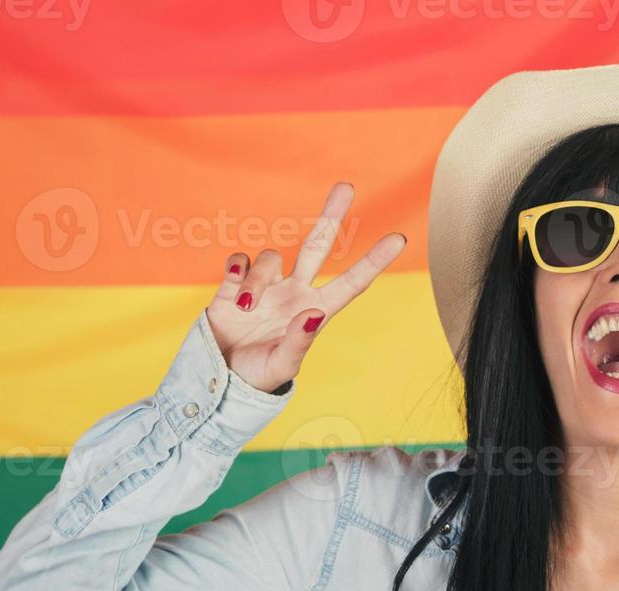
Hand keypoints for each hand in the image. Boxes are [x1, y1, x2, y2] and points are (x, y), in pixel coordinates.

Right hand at [205, 181, 405, 392]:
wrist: (219, 378)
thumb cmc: (259, 376)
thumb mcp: (282, 365)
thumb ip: (299, 341)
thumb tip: (313, 312)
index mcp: (315, 311)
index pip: (351, 283)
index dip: (374, 262)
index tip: (399, 239)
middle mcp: (294, 292)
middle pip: (317, 245)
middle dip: (331, 216)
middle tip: (347, 185)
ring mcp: (266, 286)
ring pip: (270, 257)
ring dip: (258, 279)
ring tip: (246, 309)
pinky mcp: (234, 285)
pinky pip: (239, 260)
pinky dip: (237, 268)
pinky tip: (234, 287)